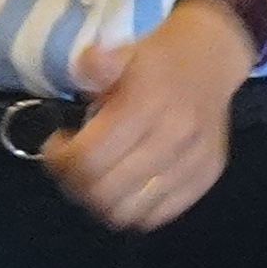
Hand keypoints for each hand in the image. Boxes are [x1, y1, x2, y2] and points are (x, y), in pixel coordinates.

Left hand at [41, 7, 253, 233]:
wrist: (210, 61)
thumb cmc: (155, 62)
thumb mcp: (121, 52)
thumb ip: (98, 63)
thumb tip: (89, 64)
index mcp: (149, 105)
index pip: (88, 158)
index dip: (59, 161)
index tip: (56, 145)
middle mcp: (175, 137)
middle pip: (105, 190)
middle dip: (75, 183)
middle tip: (72, 167)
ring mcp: (194, 162)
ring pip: (130, 211)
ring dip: (102, 203)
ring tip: (97, 181)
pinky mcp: (206, 177)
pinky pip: (159, 215)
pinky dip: (134, 210)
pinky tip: (126, 188)